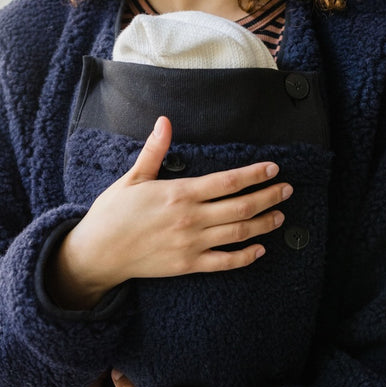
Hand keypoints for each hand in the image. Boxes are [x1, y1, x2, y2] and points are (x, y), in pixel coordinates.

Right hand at [48, 115, 291, 307]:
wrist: (98, 252)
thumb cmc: (113, 212)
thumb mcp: (133, 177)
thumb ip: (154, 150)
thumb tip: (164, 121)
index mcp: (179, 193)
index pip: (228, 182)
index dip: (254, 174)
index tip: (273, 169)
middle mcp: (191, 218)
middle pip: (241, 206)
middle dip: (268, 196)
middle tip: (287, 190)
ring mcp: (192, 244)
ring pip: (238, 233)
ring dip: (263, 224)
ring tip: (280, 215)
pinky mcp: (188, 265)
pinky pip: (224, 262)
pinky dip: (245, 257)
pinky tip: (259, 249)